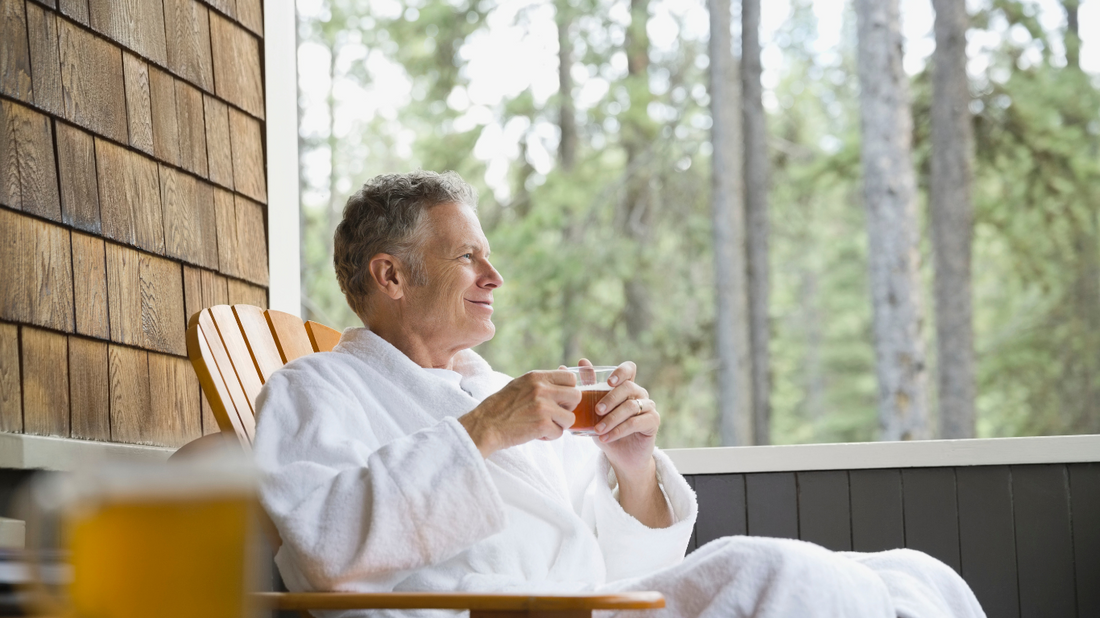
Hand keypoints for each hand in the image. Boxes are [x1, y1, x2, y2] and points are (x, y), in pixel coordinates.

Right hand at [459, 371, 580, 457]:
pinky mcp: (542, 424)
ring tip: (542, 425)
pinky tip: (535, 433)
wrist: (484, 426)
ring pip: (570, 418)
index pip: (570, 377)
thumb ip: (541, 383)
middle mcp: (541, 389)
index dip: (568, 390)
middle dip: (568, 408)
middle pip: (576, 396)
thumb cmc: (500, 407)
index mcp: (536, 377)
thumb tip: (563, 376)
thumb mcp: (520, 385)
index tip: (559, 399)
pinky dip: (548, 436)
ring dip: (559, 425)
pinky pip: (559, 433)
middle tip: (554, 414)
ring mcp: (543, 407)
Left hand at [565, 359, 659, 480]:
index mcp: (626, 387)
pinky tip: (606, 437)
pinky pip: (636, 422)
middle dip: (610, 399)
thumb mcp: (591, 410)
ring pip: (631, 406)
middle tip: (596, 411)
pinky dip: (618, 430)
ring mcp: (648, 407)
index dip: (621, 372)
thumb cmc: (606, 430)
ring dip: (611, 419)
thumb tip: (563, 366)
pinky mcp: (653, 422)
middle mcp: (640, 394)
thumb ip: (583, 388)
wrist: (621, 457)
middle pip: (628, 387)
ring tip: (597, 430)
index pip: (629, 369)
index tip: (608, 382)